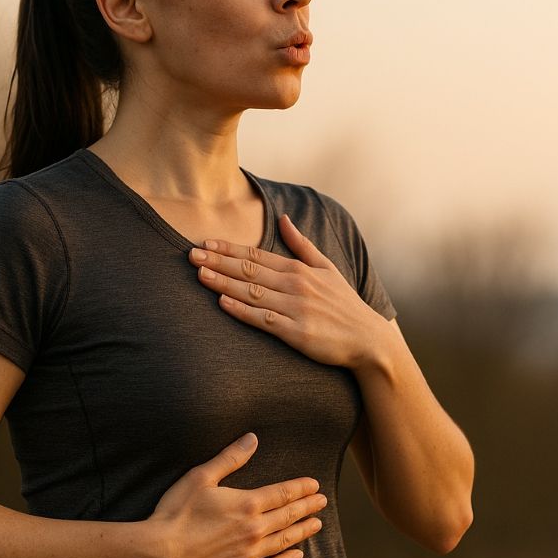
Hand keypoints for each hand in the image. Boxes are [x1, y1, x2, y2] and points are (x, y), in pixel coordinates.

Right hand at [145, 432, 327, 557]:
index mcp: (247, 504)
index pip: (283, 494)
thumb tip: (252, 438)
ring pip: (284, 541)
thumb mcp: (201, 476)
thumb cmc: (176, 511)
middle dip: (308, 507)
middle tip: (322, 502)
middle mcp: (254, 530)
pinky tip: (297, 555)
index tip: (315, 485)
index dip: (301, 489)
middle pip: (289, 516)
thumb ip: (230, 458)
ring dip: (303, 532)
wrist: (158, 552)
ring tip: (317, 525)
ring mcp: (248, 555)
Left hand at [189, 213, 389, 369]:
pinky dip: (242, 310)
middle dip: (218, 262)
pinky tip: (223, 303)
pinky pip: (264, 320)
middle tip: (190, 254)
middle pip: (250, 270)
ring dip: (224, 283)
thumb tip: (284, 219)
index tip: (205, 243)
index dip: (229, 249)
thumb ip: (302, 244)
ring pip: (252, 292)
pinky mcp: (297, 333)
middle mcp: (296, 285)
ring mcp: (296, 309)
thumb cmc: (344, 304)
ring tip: (199, 274)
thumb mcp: (328, 267)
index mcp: (300, 269)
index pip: (257, 255)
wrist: (367, 339)